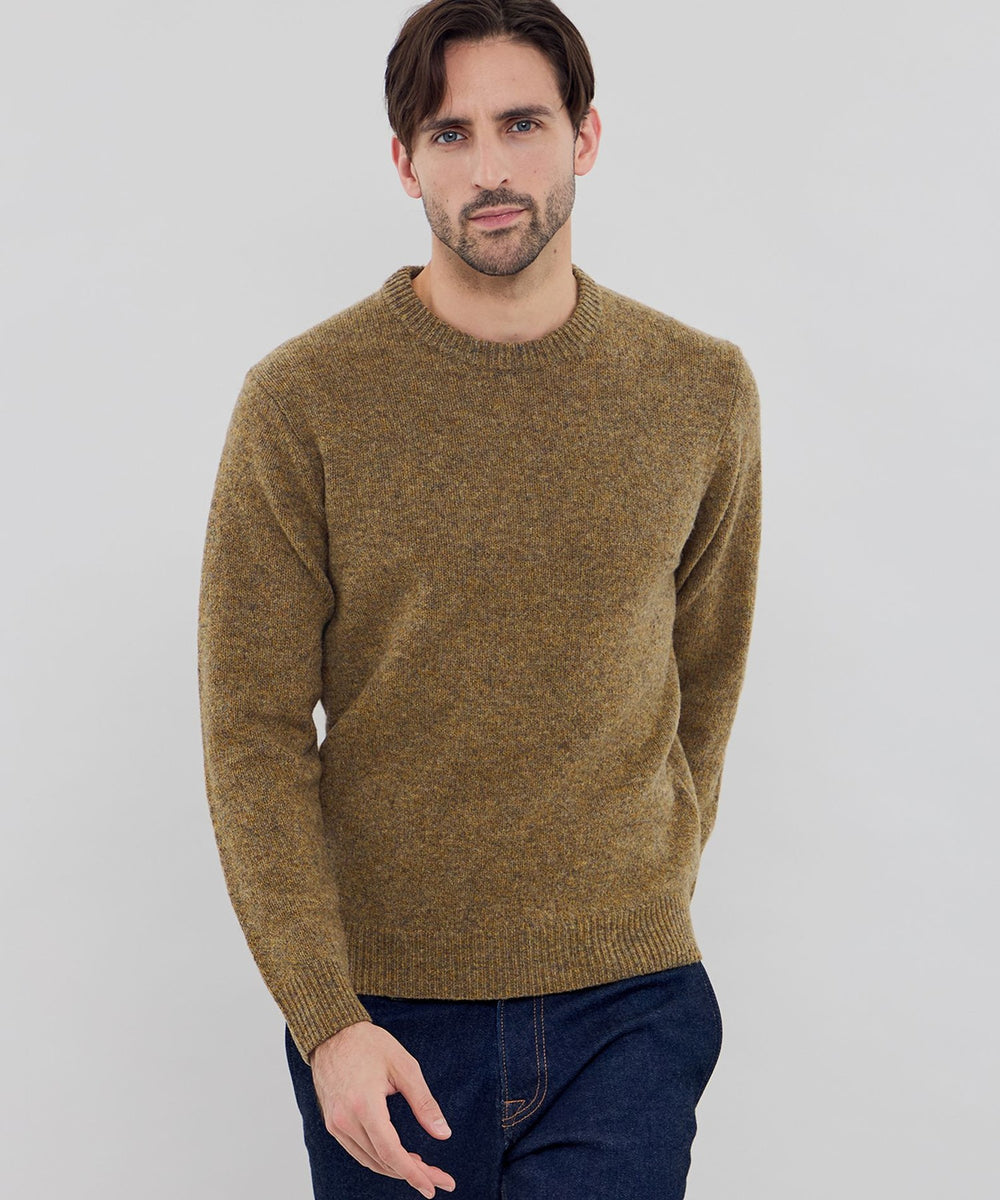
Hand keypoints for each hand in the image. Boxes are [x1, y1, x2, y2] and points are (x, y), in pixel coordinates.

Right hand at [309, 1020, 456, 1196]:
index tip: (434, 1186)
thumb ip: (424, 1102)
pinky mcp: (332, 1123)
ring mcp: (336, 1124)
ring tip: (423, 1169)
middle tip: (438, 1180)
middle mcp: (345, 1120)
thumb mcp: (404, 1066)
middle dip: (412, 1174)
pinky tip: (397, 1156)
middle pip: (382, 1161)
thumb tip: (443, 1133)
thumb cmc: (369, 1044)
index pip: (390, 1152)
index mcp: (364, 1105)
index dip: (413, 1173)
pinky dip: (379, 1159)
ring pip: (369, 1160)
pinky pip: (358, 1151)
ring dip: (396, 1169)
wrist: (332, 1033)